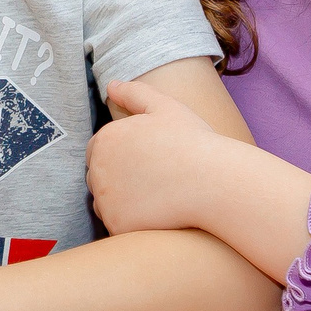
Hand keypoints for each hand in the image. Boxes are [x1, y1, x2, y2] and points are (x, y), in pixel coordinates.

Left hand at [92, 79, 310, 273]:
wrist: (214, 183)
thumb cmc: (194, 143)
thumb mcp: (165, 107)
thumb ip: (134, 93)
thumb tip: (110, 85)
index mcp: (104, 139)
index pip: (99, 151)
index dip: (123, 156)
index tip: (149, 160)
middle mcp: (97, 169)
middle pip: (99, 178)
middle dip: (120, 179)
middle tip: (155, 180)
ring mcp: (105, 200)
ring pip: (106, 203)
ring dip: (123, 202)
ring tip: (157, 197)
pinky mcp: (116, 225)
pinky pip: (117, 226)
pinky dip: (132, 223)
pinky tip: (157, 214)